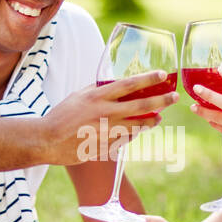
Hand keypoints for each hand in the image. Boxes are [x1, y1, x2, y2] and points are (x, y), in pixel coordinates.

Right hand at [42, 71, 176, 165]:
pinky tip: (136, 131)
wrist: (47, 140)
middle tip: (173, 97)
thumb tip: (111, 83)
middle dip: (161, 101)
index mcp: (98, 96)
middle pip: (141, 105)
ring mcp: (108, 131)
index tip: (163, 75)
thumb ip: (96, 90)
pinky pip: (126, 139)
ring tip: (159, 118)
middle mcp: (106, 112)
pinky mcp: (107, 146)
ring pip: (138, 125)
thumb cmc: (61, 116)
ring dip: (152, 121)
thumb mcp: (78, 96)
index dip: (148, 79)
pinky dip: (133, 134)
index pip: (129, 84)